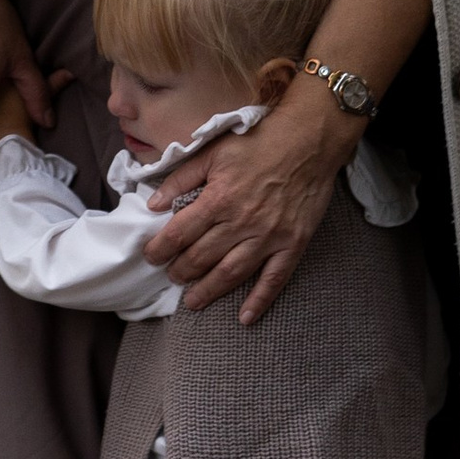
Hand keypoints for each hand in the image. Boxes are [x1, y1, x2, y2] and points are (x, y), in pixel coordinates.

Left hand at [144, 78, 355, 325]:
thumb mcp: (213, 151)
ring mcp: (269, 237)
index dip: (160, 249)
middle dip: (181, 271)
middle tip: (171, 277)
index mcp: (218, 199)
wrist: (309, 140)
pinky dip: (259, 301)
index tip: (150, 257)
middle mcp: (241, 223)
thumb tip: (154, 202)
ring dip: (209, 291)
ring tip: (193, 301)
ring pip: (231, 273)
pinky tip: (245, 317)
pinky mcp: (293, 245)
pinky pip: (274, 279)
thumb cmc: (259, 142)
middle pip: (202, 257)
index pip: (179, 233)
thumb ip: (181, 178)